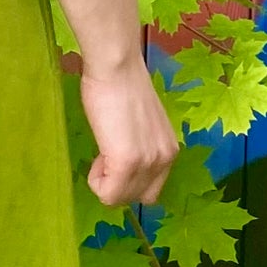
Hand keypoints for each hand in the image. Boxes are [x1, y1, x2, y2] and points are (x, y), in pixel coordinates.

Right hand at [78, 59, 177, 207]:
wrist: (116, 67)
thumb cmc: (121, 86)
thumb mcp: (141, 126)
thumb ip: (141, 147)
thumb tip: (126, 161)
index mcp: (170, 150)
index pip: (151, 190)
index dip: (128, 178)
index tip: (116, 152)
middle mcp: (165, 160)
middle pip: (136, 198)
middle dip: (116, 183)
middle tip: (106, 153)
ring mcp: (148, 162)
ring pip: (121, 198)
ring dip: (105, 182)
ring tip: (102, 151)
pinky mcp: (127, 162)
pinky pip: (108, 194)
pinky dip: (96, 181)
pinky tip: (98, 156)